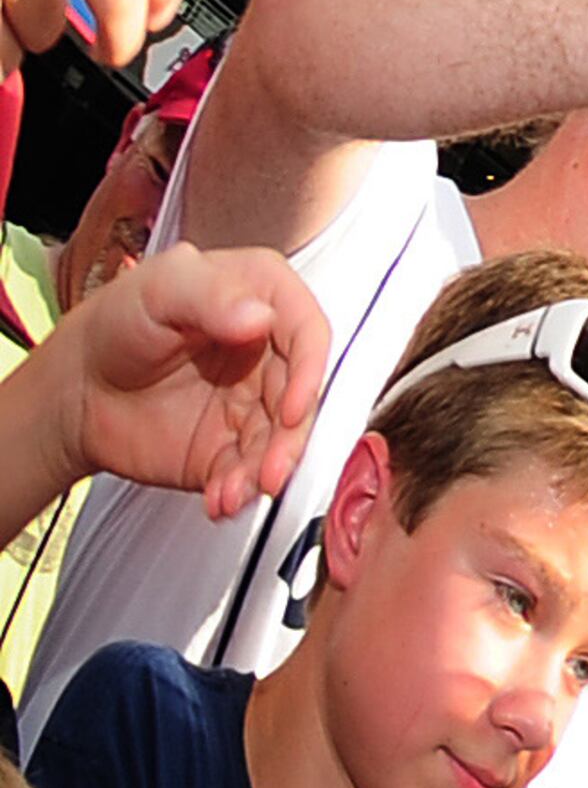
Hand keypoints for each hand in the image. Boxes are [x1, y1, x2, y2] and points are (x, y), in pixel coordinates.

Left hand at [40, 245, 326, 516]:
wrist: (77, 387)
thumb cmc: (113, 326)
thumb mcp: (153, 291)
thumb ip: (208, 295)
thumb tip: (260, 317)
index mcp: (260, 300)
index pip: (310, 333)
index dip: (311, 373)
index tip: (294, 409)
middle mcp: (269, 354)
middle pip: (304, 398)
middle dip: (290, 441)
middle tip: (269, 467)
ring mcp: (258, 404)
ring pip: (284, 443)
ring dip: (266, 473)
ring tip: (235, 488)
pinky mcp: (240, 448)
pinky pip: (253, 474)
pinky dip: (240, 491)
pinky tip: (220, 495)